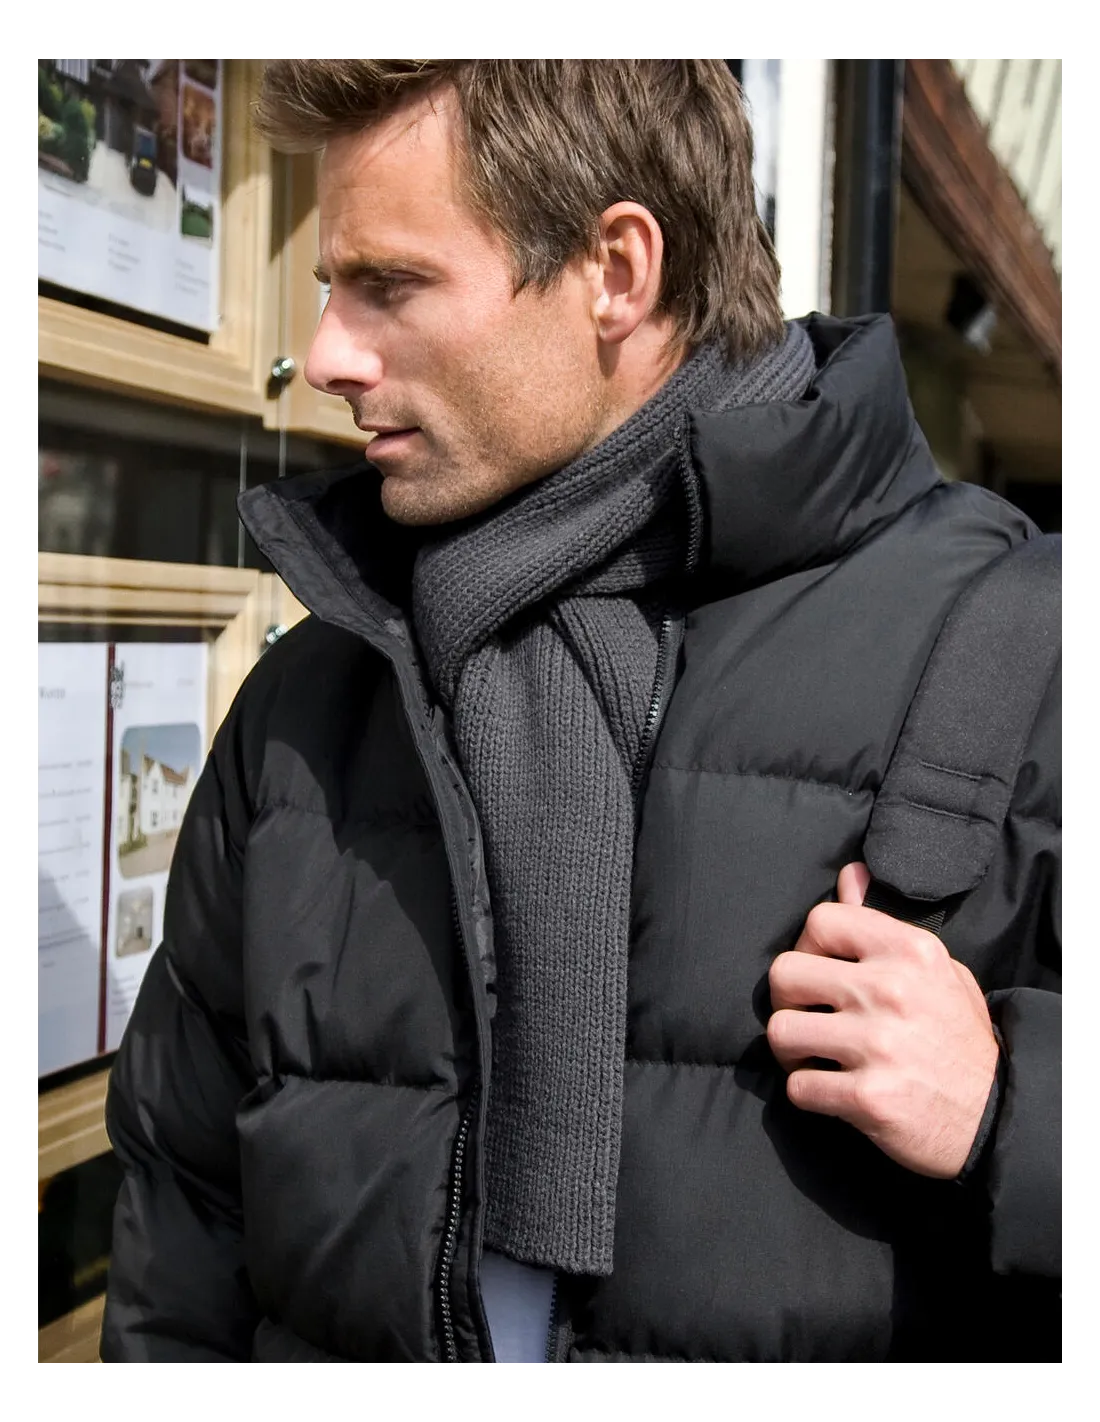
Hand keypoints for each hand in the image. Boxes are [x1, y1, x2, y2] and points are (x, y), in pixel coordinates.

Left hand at [766, 862, 997, 1177]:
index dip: (806, 946)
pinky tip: (831, 1090)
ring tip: (814, 1055)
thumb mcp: (936, 968)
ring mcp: (878, 1045)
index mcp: (909, 951)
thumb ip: (883, 922)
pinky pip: (798, 1087)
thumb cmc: (957, 1036)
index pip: (820, 920)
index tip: (818, 973)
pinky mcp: (868, 1097)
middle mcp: (891, 990)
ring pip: (781, 1032)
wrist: (995, 1114)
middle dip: (786, 999)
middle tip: (807, 1016)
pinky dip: (807, 1092)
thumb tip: (850, 875)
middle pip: (783, 973)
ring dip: (791, 1050)